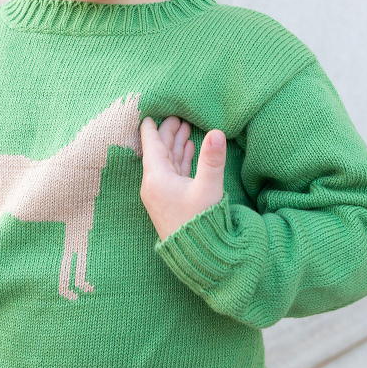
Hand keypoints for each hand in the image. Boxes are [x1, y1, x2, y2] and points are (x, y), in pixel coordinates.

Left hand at [139, 116, 226, 240]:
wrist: (198, 257)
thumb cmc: (200, 223)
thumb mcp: (208, 189)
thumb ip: (212, 160)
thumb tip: (216, 132)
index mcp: (156, 178)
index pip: (150, 144)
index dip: (152, 126)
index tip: (151, 111)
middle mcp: (155, 184)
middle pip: (159, 150)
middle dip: (168, 132)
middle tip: (178, 114)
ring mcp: (162, 193)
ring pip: (168, 161)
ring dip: (176, 144)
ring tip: (185, 126)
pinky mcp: (171, 201)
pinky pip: (174, 173)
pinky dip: (181, 159)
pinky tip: (188, 149)